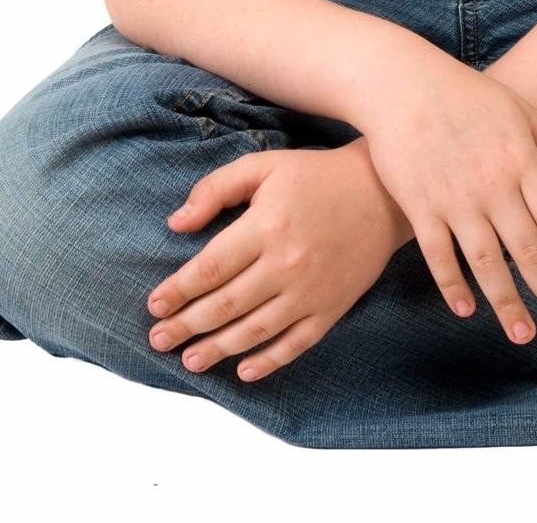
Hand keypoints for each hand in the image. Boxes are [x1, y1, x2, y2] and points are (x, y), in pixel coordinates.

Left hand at [144, 144, 397, 382]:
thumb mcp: (264, 166)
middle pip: (226, 305)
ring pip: (256, 330)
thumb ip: (217, 189)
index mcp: (267, 226)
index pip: (211, 267)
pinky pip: (296, 343)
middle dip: (187, 326)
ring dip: (218, 349)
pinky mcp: (332, 307)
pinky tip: (244, 370)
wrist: (382, 192)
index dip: (179, 290)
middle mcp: (287, 263)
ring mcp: (311, 290)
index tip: (154, 306)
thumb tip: (176, 224)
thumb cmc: (315, 176)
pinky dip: (269, 361)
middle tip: (158, 340)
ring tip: (189, 360)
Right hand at [358, 48, 536, 347]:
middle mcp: (492, 185)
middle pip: (527, 249)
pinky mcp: (419, 205)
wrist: (402, 83)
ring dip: (506, 303)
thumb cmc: (468, 96)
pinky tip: (466, 310)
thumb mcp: (522, 114)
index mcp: (522, 160)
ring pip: (486, 262)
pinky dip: (452, 285)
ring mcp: (454, 198)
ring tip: (523, 334)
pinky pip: (438, 255)